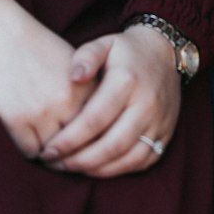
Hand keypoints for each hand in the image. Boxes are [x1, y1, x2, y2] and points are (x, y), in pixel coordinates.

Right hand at [0, 0, 93, 159]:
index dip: (93, 138)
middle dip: (74, 150)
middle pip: (79, 145)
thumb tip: (96, 128)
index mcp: (85, 86)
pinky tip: (27, 135)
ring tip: (46, 143)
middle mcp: (68, 101)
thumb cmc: (35, 46)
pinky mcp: (16, 121)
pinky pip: (30, 151)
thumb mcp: (72, 64)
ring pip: (55, 152)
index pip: (99, 129)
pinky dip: (29, 148)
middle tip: (67, 152)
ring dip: (51, 152)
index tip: (88, 141)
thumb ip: (87, 93)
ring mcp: (42, 113)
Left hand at [38, 27, 180, 178]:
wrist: (164, 54)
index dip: (68, 140)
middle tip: (55, 164)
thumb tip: (73, 78)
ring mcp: (159, 122)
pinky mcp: (166, 135)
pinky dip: (118, 170)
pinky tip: (96, 168)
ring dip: (97, 170)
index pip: (94, 120)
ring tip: (71, 167)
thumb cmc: (126, 51)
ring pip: (128, 159)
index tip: (47, 150)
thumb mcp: (104, 43)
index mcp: (127, 81)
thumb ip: (85, 57)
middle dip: (79, 160)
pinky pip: (143, 162)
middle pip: (111, 145)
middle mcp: (146, 105)